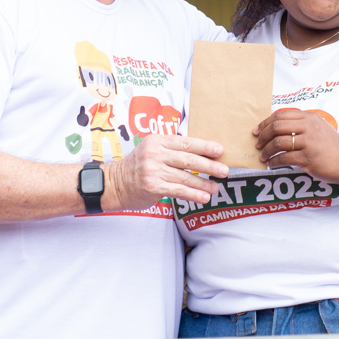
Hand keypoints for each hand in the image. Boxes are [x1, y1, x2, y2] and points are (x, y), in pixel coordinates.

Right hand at [104, 134, 227, 208]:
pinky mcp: (153, 187)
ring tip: (216, 188)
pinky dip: (193, 195)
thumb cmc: (138, 167)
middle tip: (224, 170)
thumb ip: (172, 150)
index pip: (186, 143)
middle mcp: (155, 154)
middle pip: (188, 159)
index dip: (205, 147)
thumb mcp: (152, 150)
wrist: (115, 184)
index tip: (220, 150)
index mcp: (157, 141)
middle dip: (209, 166)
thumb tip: (202, 154)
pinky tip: (204, 197)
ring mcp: (153, 171)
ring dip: (204, 184)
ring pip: (185, 177)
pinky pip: (179, 191)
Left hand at [254, 108, 338, 179]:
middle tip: (257, 144)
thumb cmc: (332, 146)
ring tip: (263, 156)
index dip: (265, 123)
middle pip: (277, 127)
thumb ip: (301, 124)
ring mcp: (309, 143)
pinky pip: (284, 159)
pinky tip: (271, 164)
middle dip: (263, 136)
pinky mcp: (308, 158)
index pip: (281, 115)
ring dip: (266, 150)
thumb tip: (276, 127)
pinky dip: (274, 162)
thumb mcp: (319, 127)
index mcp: (310, 117)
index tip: (257, 131)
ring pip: (278, 143)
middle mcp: (309, 127)